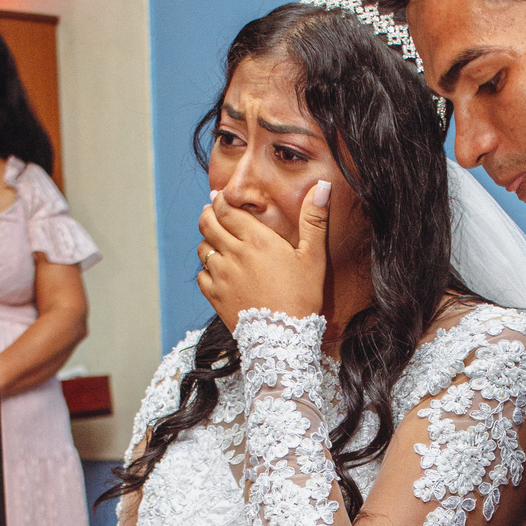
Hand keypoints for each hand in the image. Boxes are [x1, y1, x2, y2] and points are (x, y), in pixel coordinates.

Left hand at [197, 181, 329, 329]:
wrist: (284, 339)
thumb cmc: (302, 297)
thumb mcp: (314, 257)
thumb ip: (314, 220)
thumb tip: (323, 186)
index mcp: (257, 240)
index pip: (227, 210)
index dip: (220, 199)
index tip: (220, 196)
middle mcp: (234, 254)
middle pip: (208, 223)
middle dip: (208, 213)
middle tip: (212, 211)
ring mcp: (221, 276)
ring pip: (203, 248)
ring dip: (208, 241)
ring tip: (216, 239)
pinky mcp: (215, 296)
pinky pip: (201, 275)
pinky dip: (207, 269)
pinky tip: (217, 269)